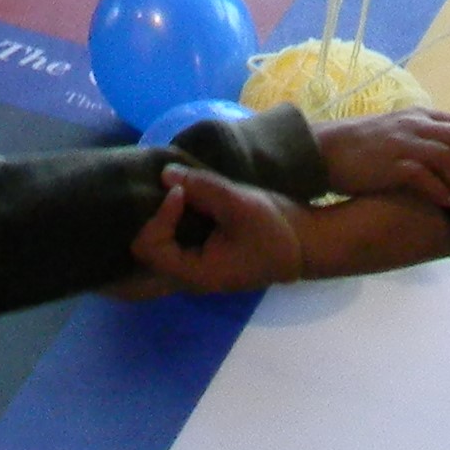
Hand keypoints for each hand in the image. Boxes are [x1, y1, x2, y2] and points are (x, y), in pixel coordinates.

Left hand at [128, 165, 311, 293]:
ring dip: (161, 218)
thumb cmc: (275, 229)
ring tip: (171, 191)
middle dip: (151, 217)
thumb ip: (202, 188)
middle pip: (146, 250)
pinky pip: (172, 238)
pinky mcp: (201, 254)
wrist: (302, 242)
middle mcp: (189, 275)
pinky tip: (182, 197)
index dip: (159, 216)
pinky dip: (171, 218)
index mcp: (196, 273)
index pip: (150, 247)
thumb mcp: (240, 204)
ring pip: (158, 244)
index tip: (181, 191)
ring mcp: (194, 266)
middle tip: (168, 190)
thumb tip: (165, 174)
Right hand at [315, 109, 449, 217]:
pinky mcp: (389, 161)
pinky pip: (422, 173)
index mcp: (420, 117)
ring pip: (447, 157)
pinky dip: (439, 189)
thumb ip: (425, 141)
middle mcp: (415, 124)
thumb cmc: (363, 149)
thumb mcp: (398, 135)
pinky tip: (446, 203)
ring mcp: (402, 141)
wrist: (322, 150)